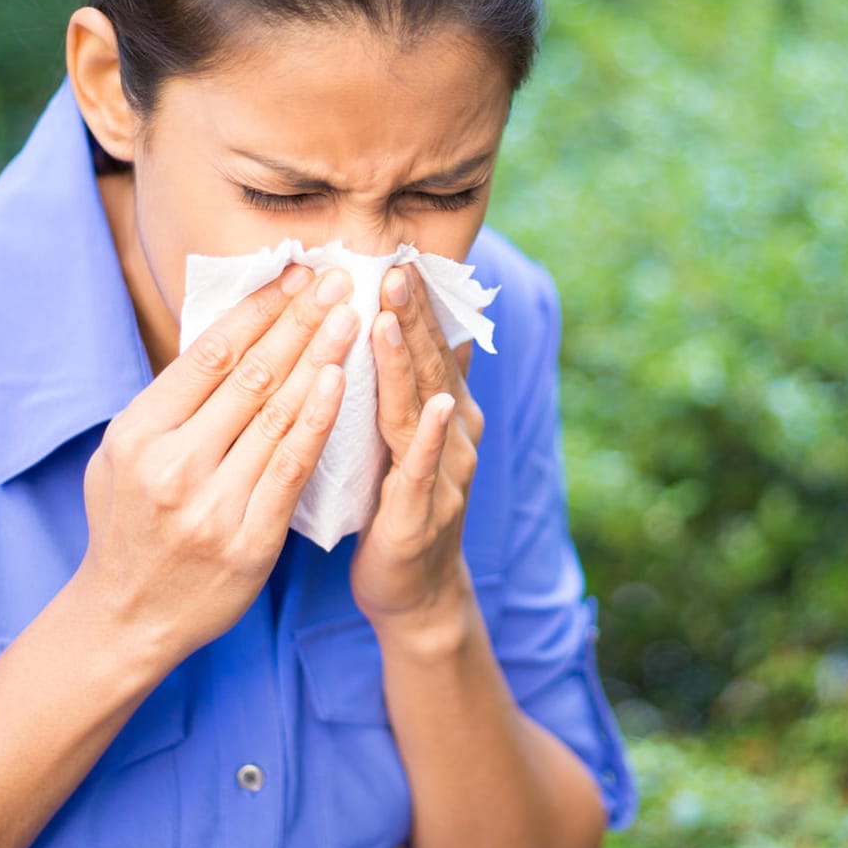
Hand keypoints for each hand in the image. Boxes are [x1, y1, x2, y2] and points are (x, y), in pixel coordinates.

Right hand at [74, 265, 357, 666]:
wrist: (126, 619)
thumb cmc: (130, 526)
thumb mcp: (122, 455)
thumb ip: (170, 403)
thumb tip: (229, 336)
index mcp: (138, 433)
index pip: (209, 354)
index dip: (258, 309)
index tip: (295, 273)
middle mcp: (172, 463)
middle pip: (250, 375)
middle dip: (298, 320)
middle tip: (337, 278)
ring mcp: (212, 504)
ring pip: (277, 413)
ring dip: (319, 357)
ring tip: (350, 315)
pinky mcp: (249, 539)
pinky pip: (293, 466)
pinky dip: (319, 420)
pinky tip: (340, 381)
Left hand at [352, 264, 484, 634]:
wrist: (415, 593)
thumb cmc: (401, 508)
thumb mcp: (407, 437)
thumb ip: (422, 385)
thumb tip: (443, 327)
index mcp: (445, 413)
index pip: (431, 346)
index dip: (416, 303)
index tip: (396, 254)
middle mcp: (455, 436)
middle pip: (432, 366)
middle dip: (414, 316)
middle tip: (394, 266)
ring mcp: (446, 475)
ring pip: (425, 409)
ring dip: (412, 362)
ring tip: (392, 318)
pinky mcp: (425, 515)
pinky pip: (424, 471)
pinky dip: (428, 438)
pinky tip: (431, 408)